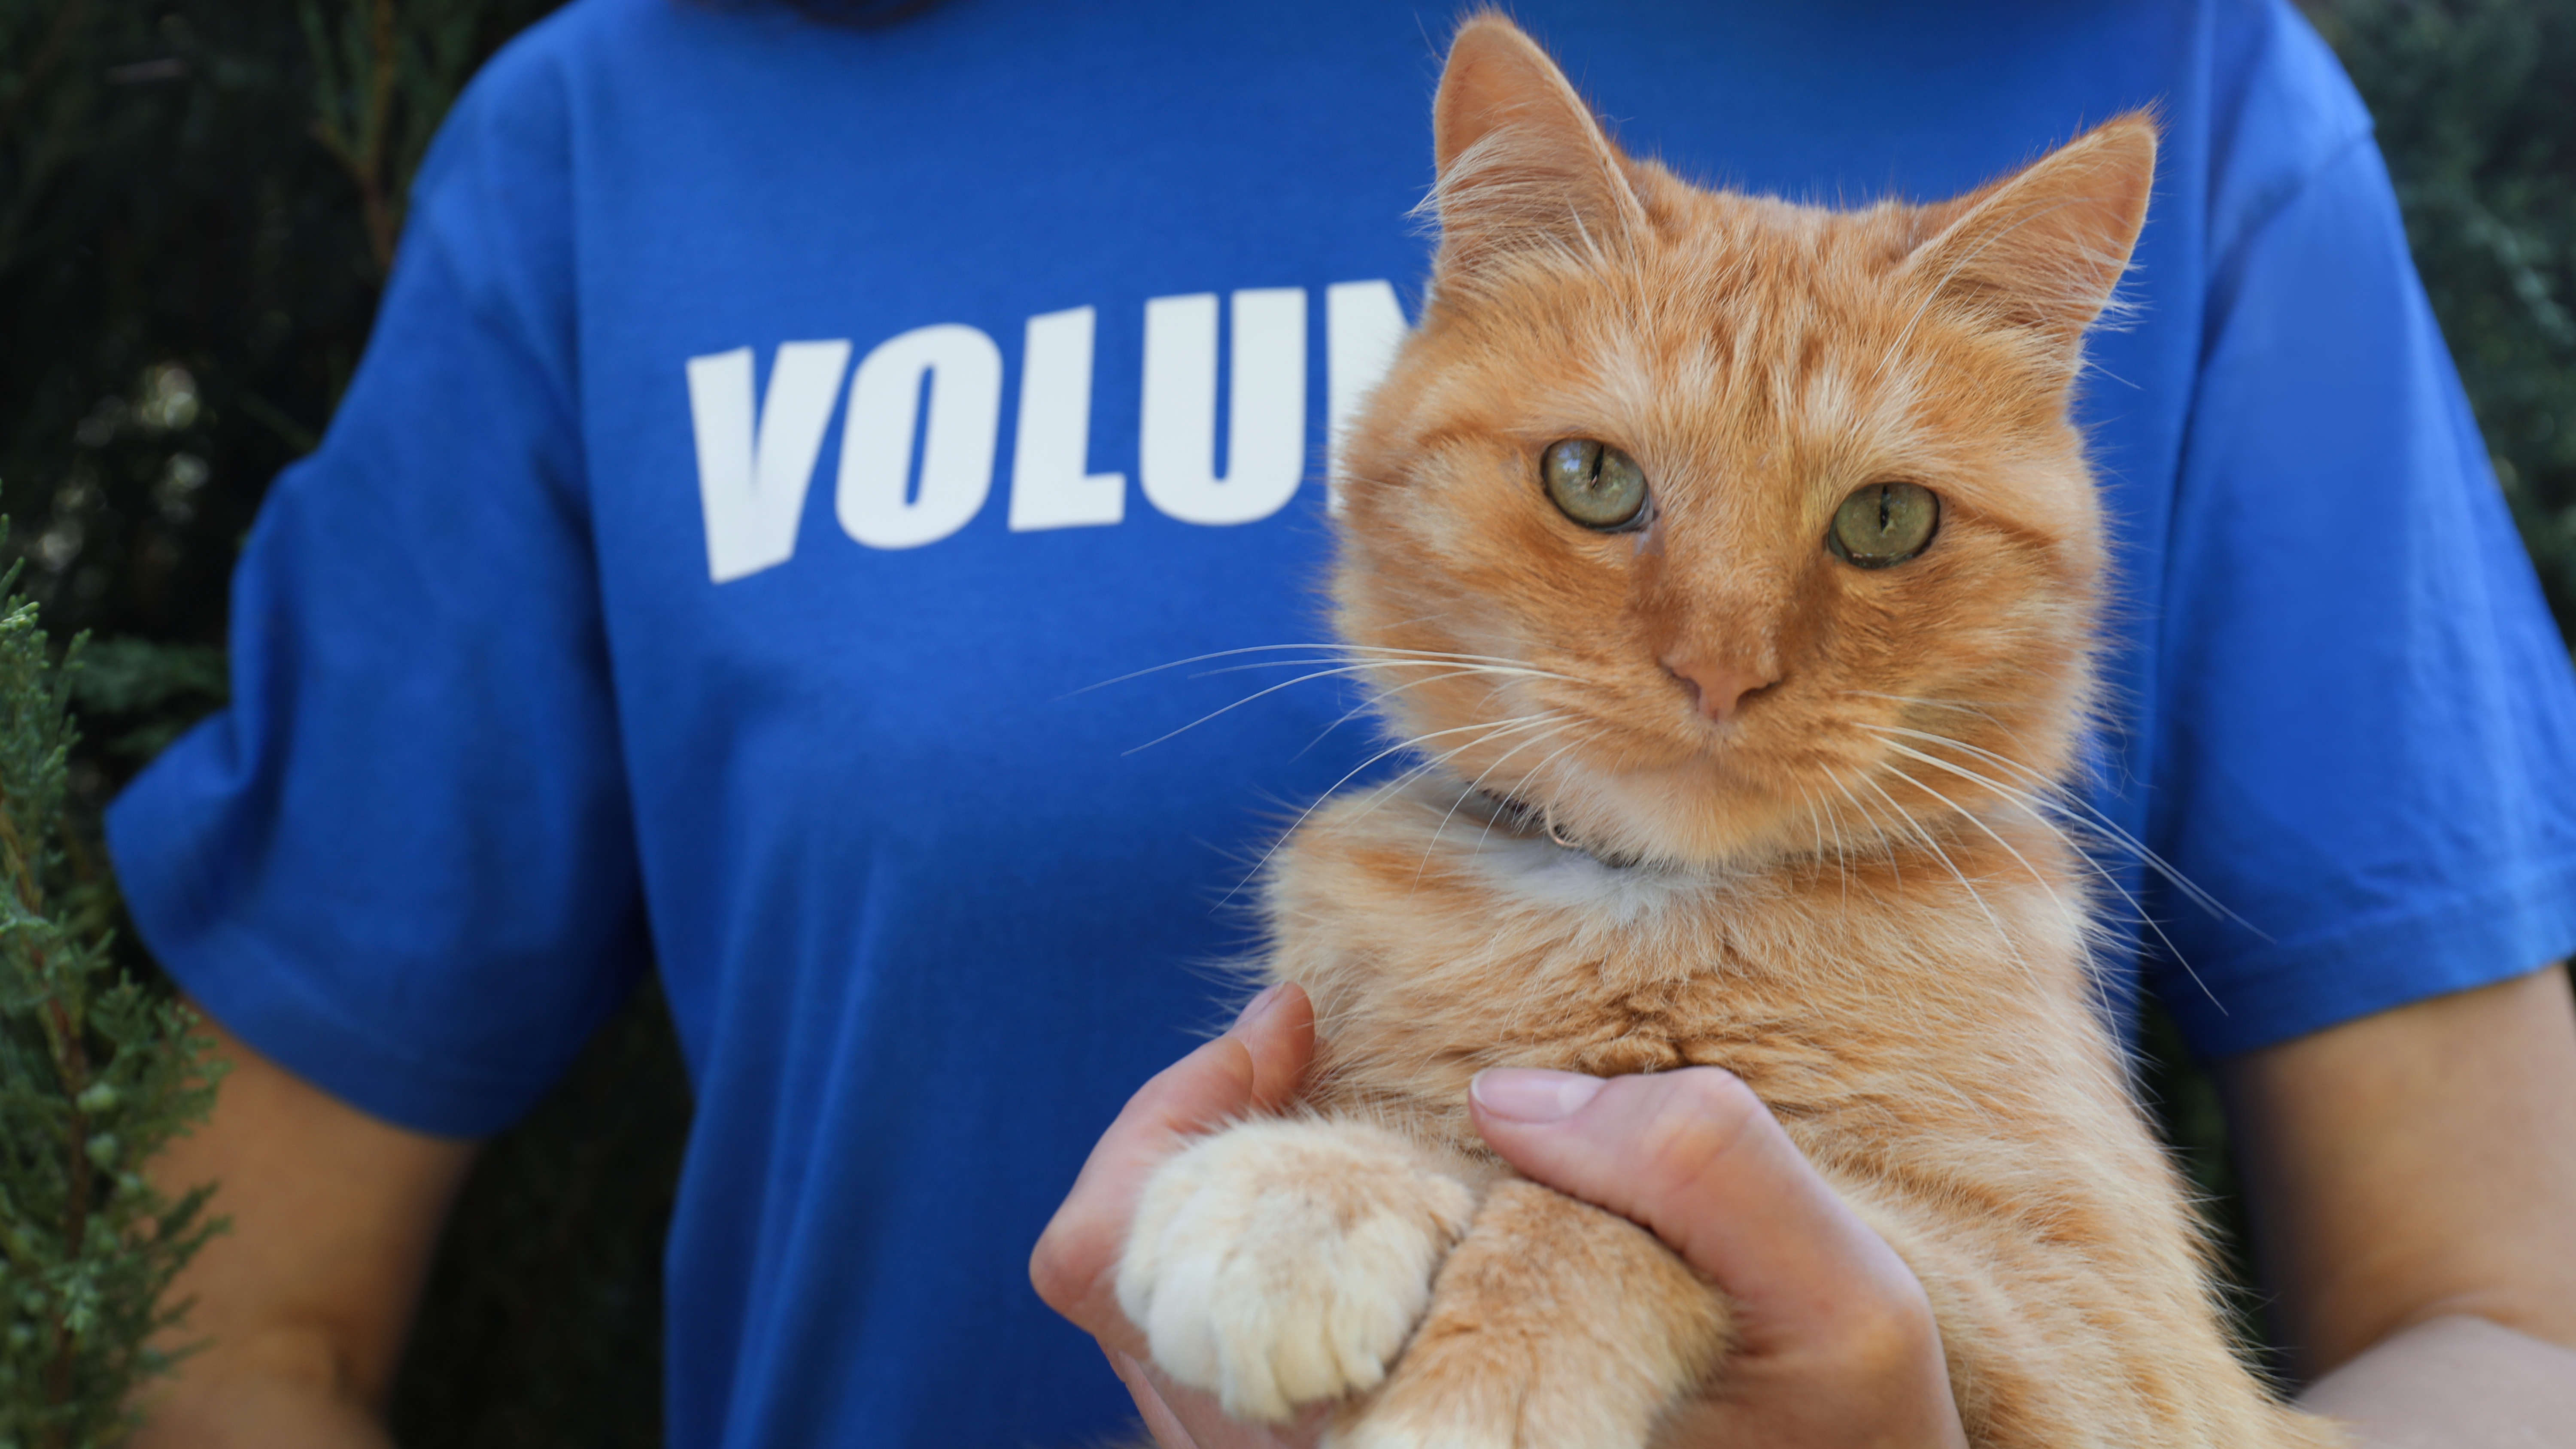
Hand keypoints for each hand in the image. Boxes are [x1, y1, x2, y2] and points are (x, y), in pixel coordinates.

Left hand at [1033, 993, 1965, 1448]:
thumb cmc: (1841, 1445)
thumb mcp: (1844, 1313)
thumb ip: (1704, 1175)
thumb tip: (1507, 1093)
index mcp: (1410, 1442)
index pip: (1136, 1277)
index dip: (1176, 1126)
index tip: (1290, 1019)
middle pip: (1117, 1297)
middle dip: (1190, 1143)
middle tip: (1296, 1040)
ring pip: (1155, 1331)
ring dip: (1223, 1199)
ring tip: (1329, 1101)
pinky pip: (1213, 1359)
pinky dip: (1261, 1257)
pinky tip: (1367, 1192)